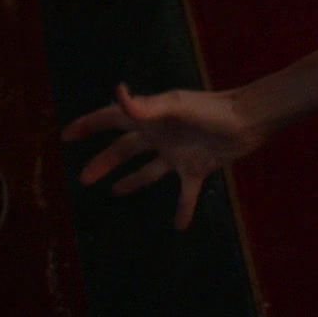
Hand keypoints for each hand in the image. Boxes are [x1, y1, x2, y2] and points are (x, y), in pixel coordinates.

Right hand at [62, 83, 265, 228]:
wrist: (250, 121)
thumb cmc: (213, 109)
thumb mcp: (177, 106)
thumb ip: (146, 106)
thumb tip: (117, 92)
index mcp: (152, 118)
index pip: (113, 119)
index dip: (90, 125)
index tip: (67, 135)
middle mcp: (161, 136)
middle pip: (125, 149)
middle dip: (105, 161)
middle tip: (84, 178)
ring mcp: (178, 154)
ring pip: (149, 171)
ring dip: (133, 181)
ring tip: (116, 192)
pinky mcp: (197, 168)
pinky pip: (186, 193)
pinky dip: (183, 209)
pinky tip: (179, 226)